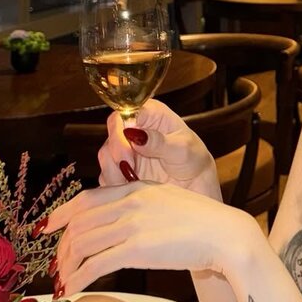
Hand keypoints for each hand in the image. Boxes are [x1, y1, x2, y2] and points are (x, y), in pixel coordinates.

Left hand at [45, 181, 258, 294]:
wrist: (225, 234)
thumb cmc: (205, 222)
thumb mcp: (169, 201)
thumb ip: (143, 206)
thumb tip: (124, 223)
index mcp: (136, 189)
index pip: (87, 199)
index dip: (62, 214)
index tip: (48, 227)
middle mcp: (130, 203)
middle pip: (80, 223)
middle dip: (62, 247)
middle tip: (57, 265)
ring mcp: (132, 225)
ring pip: (82, 244)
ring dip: (67, 266)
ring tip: (63, 281)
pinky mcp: (137, 249)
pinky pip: (96, 264)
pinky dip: (78, 278)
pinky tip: (73, 290)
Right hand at [97, 100, 220, 197]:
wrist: (196, 188)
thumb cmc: (194, 161)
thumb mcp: (182, 150)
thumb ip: (159, 142)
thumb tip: (134, 134)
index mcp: (150, 115)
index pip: (123, 112)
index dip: (120, 129)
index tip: (129, 147)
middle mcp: (134, 130)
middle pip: (110, 136)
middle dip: (117, 154)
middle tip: (131, 168)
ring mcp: (126, 151)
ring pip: (105, 157)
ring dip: (116, 171)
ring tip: (135, 181)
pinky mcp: (121, 171)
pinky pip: (107, 177)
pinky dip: (116, 185)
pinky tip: (132, 189)